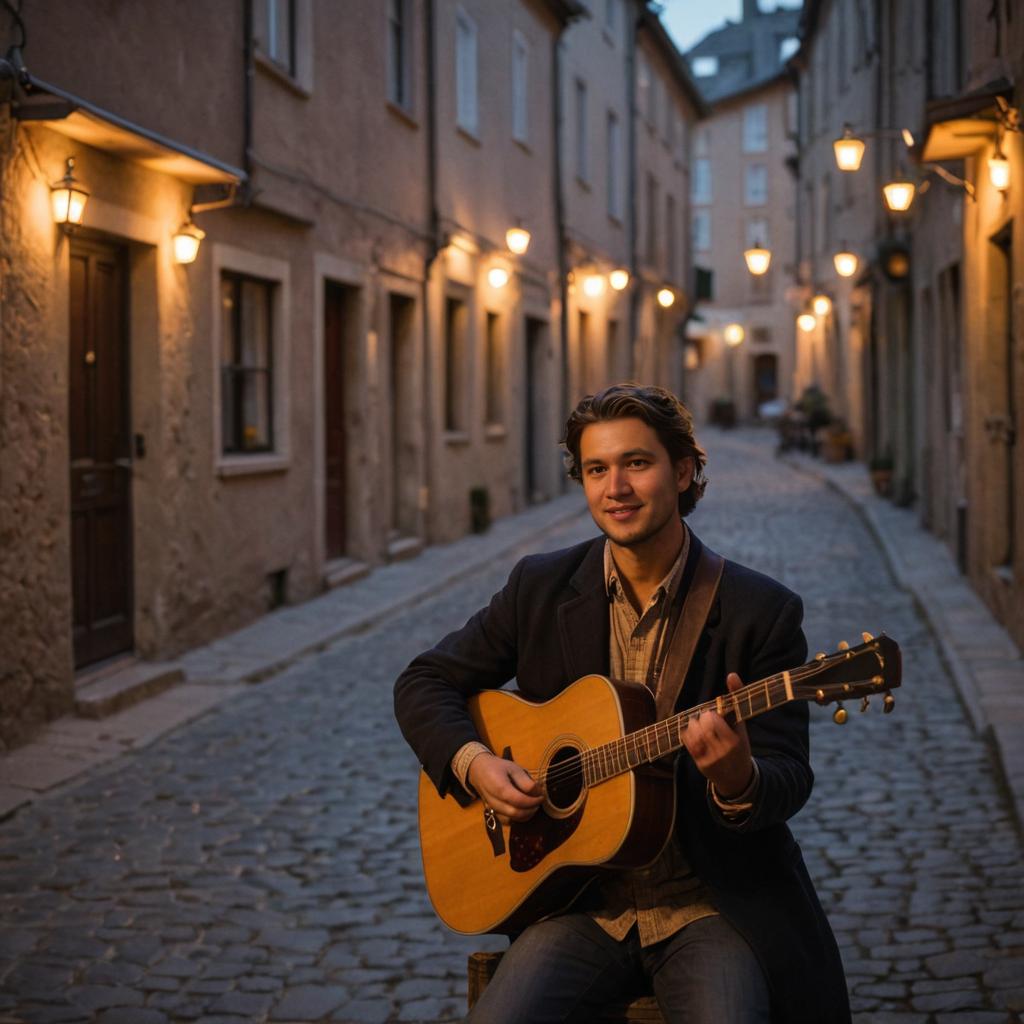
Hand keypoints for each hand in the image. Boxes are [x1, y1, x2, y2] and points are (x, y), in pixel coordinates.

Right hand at [467, 753, 543, 824]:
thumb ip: (525, 781)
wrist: (479, 770)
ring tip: (532, 805)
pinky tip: (522, 810)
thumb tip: (538, 793)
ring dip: (525, 816)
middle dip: (531, 810)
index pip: (519, 801)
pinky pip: (506, 822)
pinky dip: (517, 819)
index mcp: (499, 788)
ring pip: (512, 820)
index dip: (533, 801)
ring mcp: (491, 809)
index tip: (541, 797)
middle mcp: (494, 801)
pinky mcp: (492, 813)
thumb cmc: (498, 767)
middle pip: (516, 813)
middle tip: (538, 801)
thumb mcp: (513, 768)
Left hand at [679, 672, 753, 797]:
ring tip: (702, 729)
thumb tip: (731, 674)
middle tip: (707, 722)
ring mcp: (710, 759)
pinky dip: (688, 734)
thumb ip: (737, 699)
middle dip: (702, 720)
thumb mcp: (742, 725)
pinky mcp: (700, 764)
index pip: (711, 719)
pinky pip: (687, 742)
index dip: (710, 715)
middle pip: (700, 724)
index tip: (714, 718)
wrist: (738, 778)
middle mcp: (722, 751)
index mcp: (734, 740)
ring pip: (692, 732)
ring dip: (694, 726)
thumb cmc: (740, 746)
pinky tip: (696, 736)